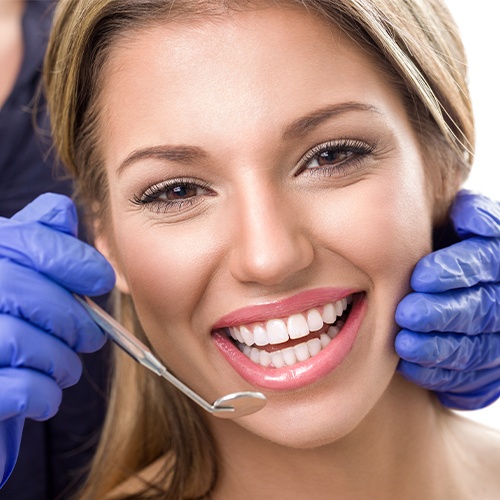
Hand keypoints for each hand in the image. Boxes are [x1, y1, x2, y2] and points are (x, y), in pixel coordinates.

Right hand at [0, 193, 114, 487]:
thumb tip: (62, 211)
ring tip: (66, 368)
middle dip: (73, 319)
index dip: (72, 259)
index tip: (101, 279)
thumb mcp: (14, 275)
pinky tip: (45, 394)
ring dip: (61, 360)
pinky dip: (44, 394)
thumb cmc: (5, 324)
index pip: (27, 242)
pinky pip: (18, 388)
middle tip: (91, 337)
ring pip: (20, 341)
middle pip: (28, 293)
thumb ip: (36, 241)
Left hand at [395, 190, 499, 409]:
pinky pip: (469, 380)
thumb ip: (466, 217)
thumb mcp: (455, 226)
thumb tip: (463, 211)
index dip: (456, 270)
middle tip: (407, 313)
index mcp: (496, 261)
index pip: (487, 262)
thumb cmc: (445, 252)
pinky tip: (411, 367)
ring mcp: (497, 340)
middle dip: (443, 313)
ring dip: (439, 348)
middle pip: (482, 310)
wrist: (450, 289)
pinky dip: (439, 375)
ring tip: (404, 344)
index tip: (421, 276)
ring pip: (475, 348)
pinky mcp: (486, 372)